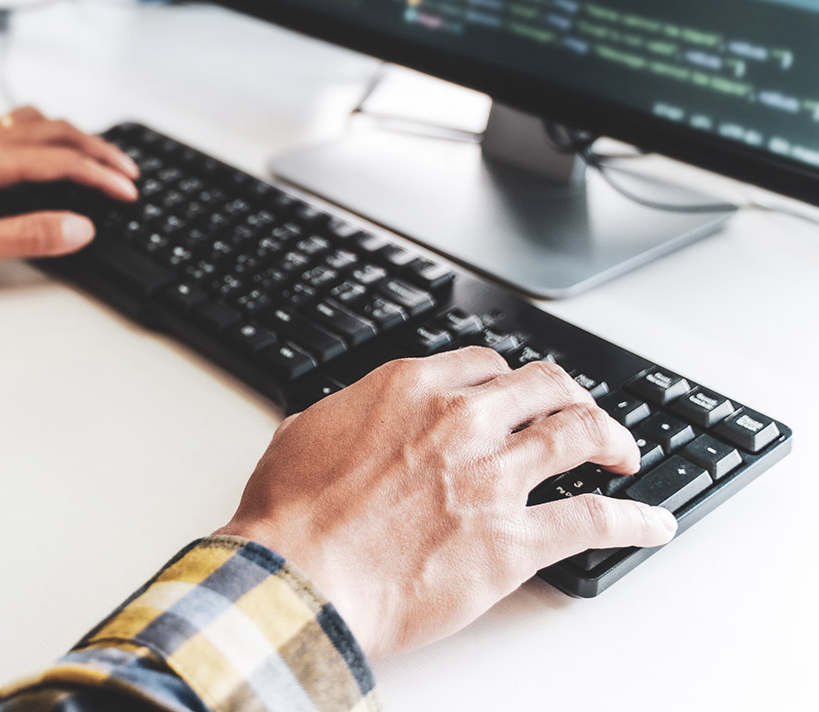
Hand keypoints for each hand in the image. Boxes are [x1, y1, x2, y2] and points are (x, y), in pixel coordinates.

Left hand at [0, 109, 138, 278]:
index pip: (64, 161)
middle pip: (57, 131)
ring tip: (93, 155)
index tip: (128, 191)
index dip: (102, 176)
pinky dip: (42, 132)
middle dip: (98, 149)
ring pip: (34, 121)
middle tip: (126, 170)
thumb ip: (30, 234)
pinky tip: (39, 150)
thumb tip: (79, 227)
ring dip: (71, 136)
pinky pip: (10, 124)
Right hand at [218, 348, 677, 658]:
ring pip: (578, 436)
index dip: (506, 380)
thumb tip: (340, 422)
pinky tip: (652, 523)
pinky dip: (634, 520)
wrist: (296, 576)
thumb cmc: (289, 517)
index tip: (514, 395)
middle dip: (570, 396)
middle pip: (544, 387)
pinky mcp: (513, 541)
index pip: (483, 365)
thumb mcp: (301, 435)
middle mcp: (459, 422)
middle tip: (580, 412)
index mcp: (407, 390)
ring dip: (611, 440)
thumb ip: (340, 418)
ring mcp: (492, 479)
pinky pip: (593, 520)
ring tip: (624, 453)